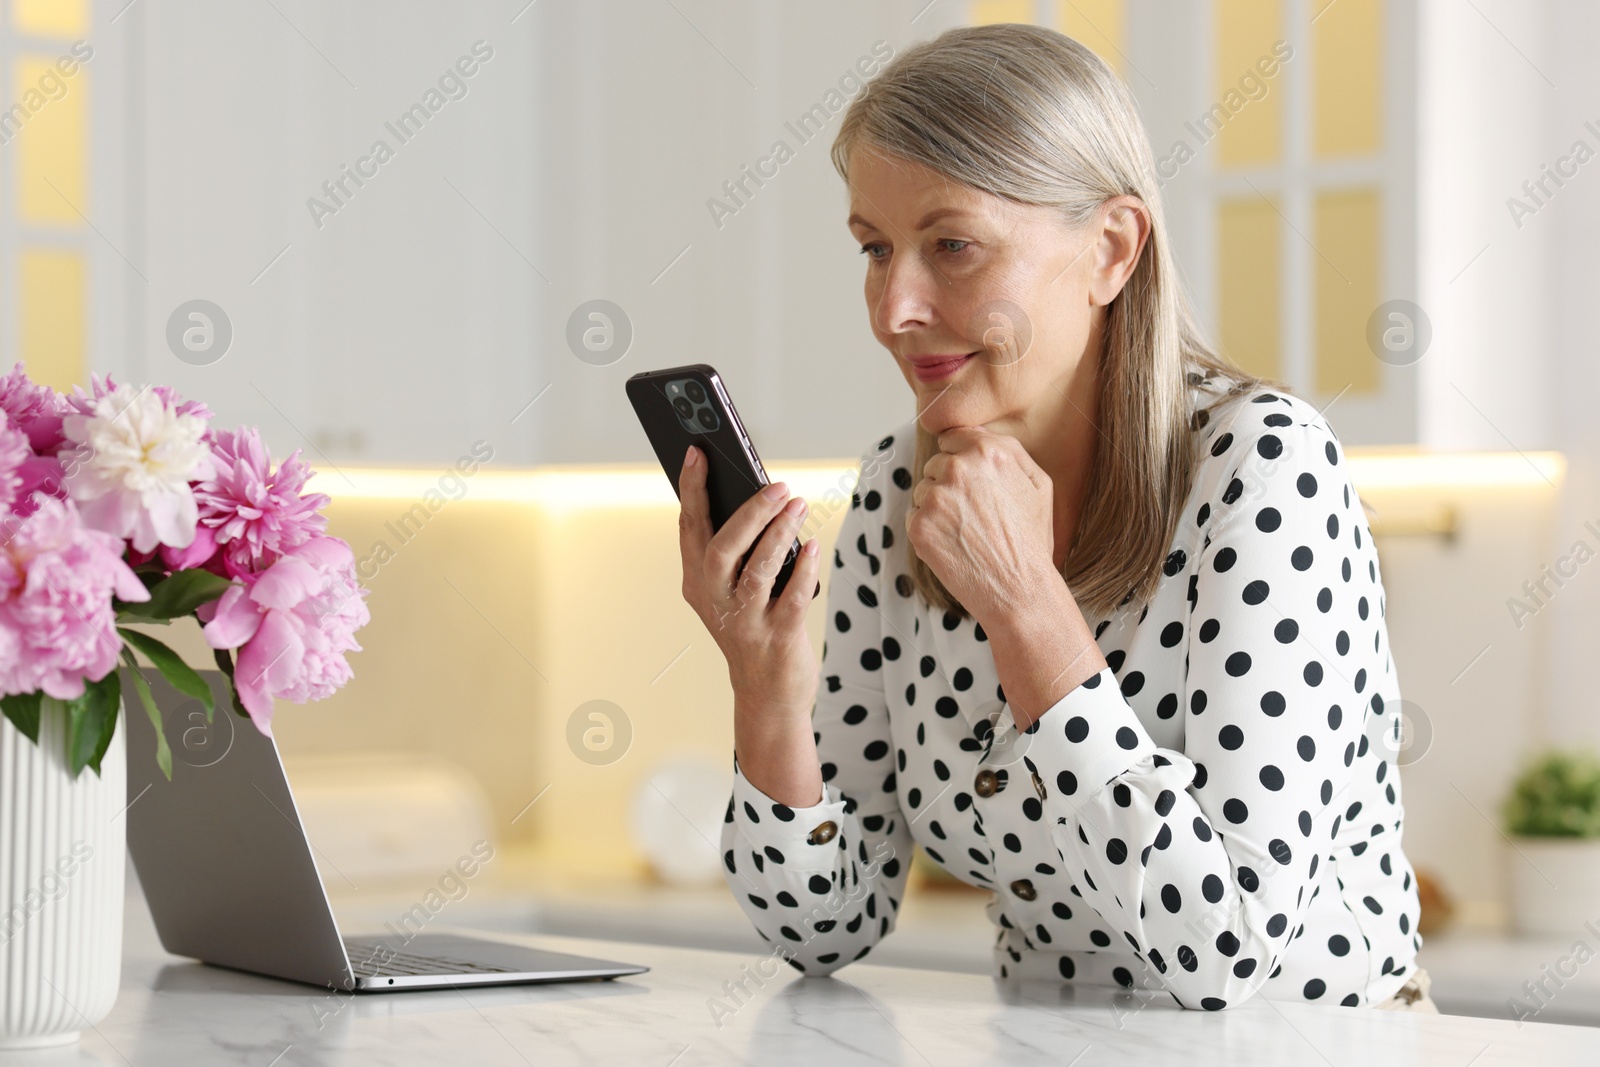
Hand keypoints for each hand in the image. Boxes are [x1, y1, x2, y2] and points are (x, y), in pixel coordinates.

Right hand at [677, 445, 823, 720]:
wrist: (767, 695)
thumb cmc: (754, 629)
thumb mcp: (732, 591)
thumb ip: (737, 551)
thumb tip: (758, 495)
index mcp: (698, 583)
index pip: (690, 528)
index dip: (692, 488)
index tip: (699, 451)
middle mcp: (715, 602)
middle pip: (720, 549)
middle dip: (748, 512)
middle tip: (776, 484)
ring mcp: (745, 623)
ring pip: (757, 571)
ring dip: (779, 533)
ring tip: (798, 505)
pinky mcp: (778, 639)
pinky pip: (791, 599)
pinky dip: (803, 571)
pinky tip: (812, 547)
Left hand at [905, 426, 1055, 627]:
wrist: (1020, 591)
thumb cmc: (1030, 539)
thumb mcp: (1039, 484)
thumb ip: (1008, 449)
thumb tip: (976, 431)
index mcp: (987, 452)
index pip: (952, 438)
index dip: (962, 461)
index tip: (974, 486)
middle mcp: (957, 469)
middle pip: (936, 465)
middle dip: (950, 486)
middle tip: (977, 516)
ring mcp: (935, 497)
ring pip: (924, 491)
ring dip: (938, 508)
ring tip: (968, 532)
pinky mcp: (918, 525)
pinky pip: (914, 516)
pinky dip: (929, 530)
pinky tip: (954, 545)